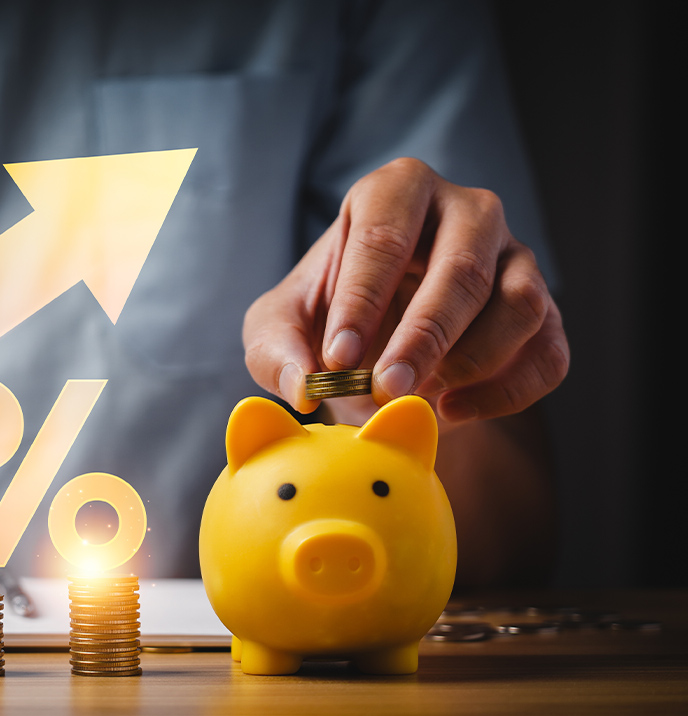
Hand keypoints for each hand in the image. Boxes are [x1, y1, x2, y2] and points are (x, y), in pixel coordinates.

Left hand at [244, 158, 568, 422]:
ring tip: (420, 398)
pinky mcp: (545, 310)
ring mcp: (514, 258)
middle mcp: (466, 211)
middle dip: (424, 337)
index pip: (384, 238)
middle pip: (463, 268)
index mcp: (395, 192)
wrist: (375, 346)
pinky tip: (453, 412)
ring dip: (472, 362)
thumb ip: (276, 352)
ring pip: (519, 306)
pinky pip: (548, 352)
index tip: (338, 359)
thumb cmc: (325, 319)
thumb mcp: (279, 329)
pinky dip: (506, 392)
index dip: (361, 301)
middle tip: (387, 389)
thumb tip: (302, 386)